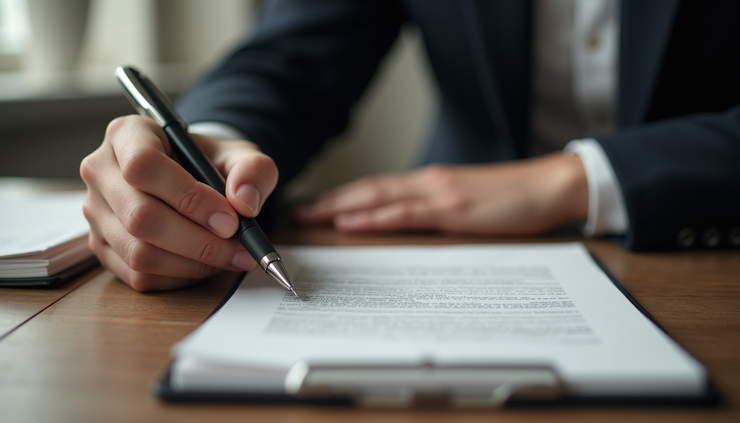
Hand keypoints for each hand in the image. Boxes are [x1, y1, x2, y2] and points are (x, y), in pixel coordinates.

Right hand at [80, 115, 277, 291]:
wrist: (194, 177)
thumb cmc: (209, 162)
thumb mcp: (238, 154)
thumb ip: (252, 170)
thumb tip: (244, 202)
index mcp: (127, 134)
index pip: (143, 166)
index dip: (189, 198)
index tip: (230, 219)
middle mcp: (101, 171)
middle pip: (141, 217)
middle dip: (199, 240)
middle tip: (239, 246)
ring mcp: (96, 212)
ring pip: (140, 253)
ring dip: (194, 263)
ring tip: (230, 256)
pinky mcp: (102, 246)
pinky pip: (139, 275)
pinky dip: (180, 276)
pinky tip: (205, 264)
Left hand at [294, 152, 587, 234]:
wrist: (549, 185)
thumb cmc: (512, 197)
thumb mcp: (468, 201)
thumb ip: (438, 210)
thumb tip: (411, 225)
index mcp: (430, 183)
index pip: (377, 187)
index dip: (344, 193)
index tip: (317, 203)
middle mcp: (427, 183)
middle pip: (368, 188)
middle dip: (329, 198)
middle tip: (297, 208)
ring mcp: (438, 194)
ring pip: (377, 196)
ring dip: (339, 204)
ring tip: (308, 214)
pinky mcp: (452, 209)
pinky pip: (403, 214)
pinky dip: (372, 217)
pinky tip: (349, 222)